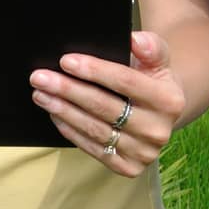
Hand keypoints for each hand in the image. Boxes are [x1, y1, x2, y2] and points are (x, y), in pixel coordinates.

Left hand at [29, 31, 184, 177]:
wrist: (160, 115)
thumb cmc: (152, 79)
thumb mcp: (159, 59)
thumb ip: (150, 45)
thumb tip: (134, 40)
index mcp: (169, 100)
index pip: (125, 82)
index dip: (94, 70)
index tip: (65, 60)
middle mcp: (158, 130)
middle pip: (105, 107)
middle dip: (68, 90)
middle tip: (39, 78)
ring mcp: (144, 153)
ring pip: (95, 129)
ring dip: (63, 111)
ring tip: (40, 94)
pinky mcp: (129, 168)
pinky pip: (93, 148)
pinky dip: (71, 131)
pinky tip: (55, 114)